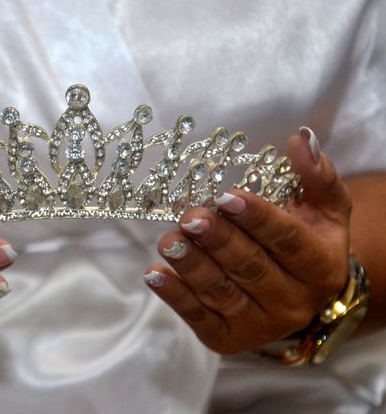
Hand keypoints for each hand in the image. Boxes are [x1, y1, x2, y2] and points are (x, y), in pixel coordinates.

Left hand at [144, 127, 351, 353]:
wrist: (301, 291)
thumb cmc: (308, 238)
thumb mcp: (324, 207)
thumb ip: (316, 174)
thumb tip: (302, 139)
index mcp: (320, 266)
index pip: (288, 241)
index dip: (257, 219)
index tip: (227, 196)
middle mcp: (294, 302)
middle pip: (250, 268)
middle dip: (217, 240)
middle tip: (190, 216)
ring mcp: (259, 324)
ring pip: (222, 293)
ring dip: (191, 266)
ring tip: (168, 240)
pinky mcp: (227, 339)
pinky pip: (199, 318)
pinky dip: (175, 297)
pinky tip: (154, 273)